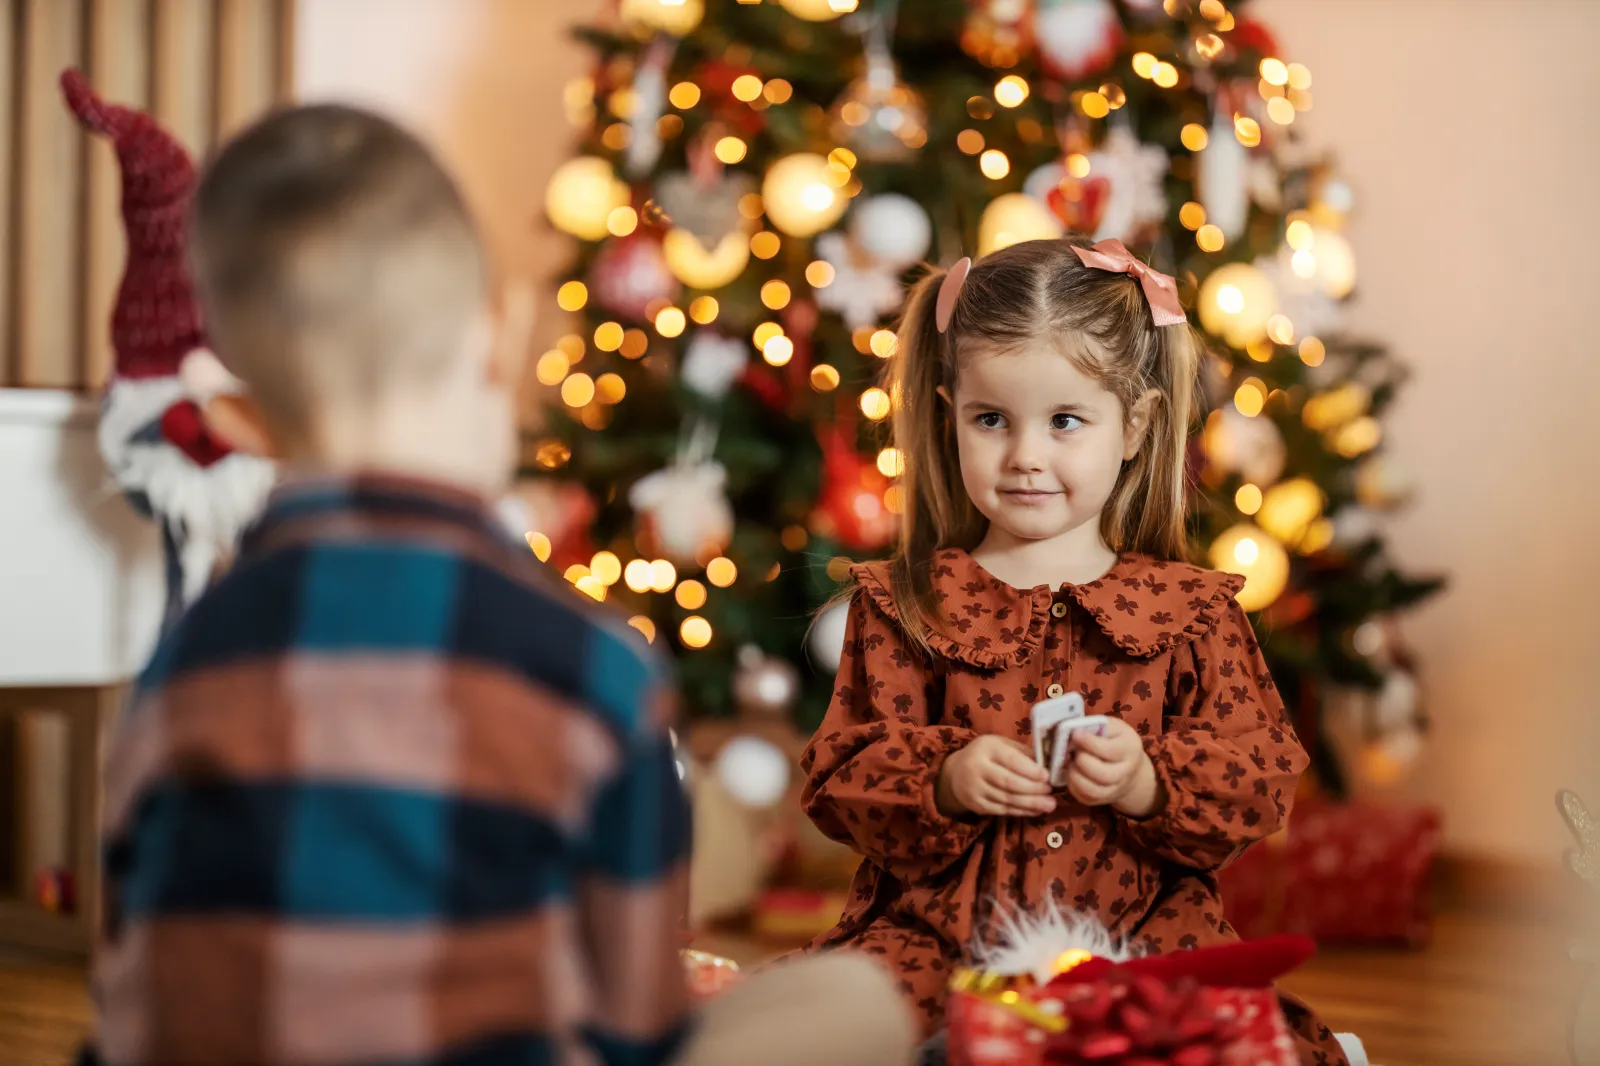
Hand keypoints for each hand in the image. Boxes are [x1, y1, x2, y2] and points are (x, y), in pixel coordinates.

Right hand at [935, 735, 1054, 817]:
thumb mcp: (1000, 744)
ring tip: (1049, 805)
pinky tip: (1035, 810)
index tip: (1047, 776)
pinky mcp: (976, 805)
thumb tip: (1047, 763)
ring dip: (1031, 803)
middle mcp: (977, 768)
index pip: (1011, 760)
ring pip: (1007, 799)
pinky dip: (1021, 812)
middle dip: (1033, 789)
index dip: (1030, 770)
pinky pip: (1002, 810)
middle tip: (1050, 791)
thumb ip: (1021, 751)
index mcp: (986, 748)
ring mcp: (975, 789)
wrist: (955, 772)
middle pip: (1009, 782)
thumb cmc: (986, 755)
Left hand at [1064, 718, 1163, 818]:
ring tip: (1070, 762)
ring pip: (1093, 790)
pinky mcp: (1103, 798)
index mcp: (1130, 749)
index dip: (1088, 742)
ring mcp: (1115, 788)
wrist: (1130, 765)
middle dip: (1081, 761)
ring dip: (1075, 775)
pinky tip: (1072, 772)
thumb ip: (1097, 726)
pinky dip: (1073, 786)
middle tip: (1073, 751)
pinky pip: (1086, 798)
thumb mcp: (1114, 727)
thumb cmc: (1116, 740)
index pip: (1109, 750)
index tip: (1075, 734)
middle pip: (1102, 774)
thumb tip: (1074, 730)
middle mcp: (1126, 772)